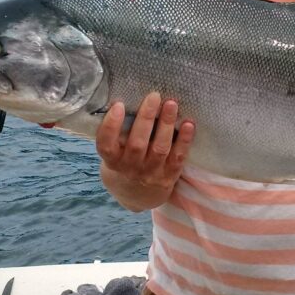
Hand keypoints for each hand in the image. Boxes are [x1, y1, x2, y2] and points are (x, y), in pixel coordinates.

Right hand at [95, 91, 194, 211]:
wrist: (136, 198)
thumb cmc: (122, 166)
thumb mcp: (111, 157)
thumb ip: (116, 137)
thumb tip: (123, 100)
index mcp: (112, 162)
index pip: (106, 145)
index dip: (111, 126)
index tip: (118, 105)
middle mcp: (131, 169)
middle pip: (137, 144)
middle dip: (146, 118)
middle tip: (154, 96)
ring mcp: (151, 173)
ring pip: (160, 148)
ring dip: (166, 125)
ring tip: (171, 104)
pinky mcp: (169, 176)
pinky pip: (178, 157)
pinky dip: (184, 141)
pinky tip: (188, 124)